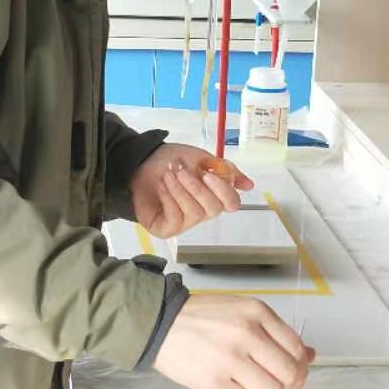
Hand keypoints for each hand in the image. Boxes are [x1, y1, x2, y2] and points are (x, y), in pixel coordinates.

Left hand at [130, 144, 254, 239]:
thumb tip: (249, 185)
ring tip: (168, 175)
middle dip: (197, 188)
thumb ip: (225, 170)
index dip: (223, 190)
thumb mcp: (201, 159)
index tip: (209, 174)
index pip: (231, 203)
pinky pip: (176, 218)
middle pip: (214, 209)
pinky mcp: (166, 229)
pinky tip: (161, 186)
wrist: (139, 162)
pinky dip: (169, 198)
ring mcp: (185, 223)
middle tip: (181, 171)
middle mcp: (202, 212)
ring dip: (180, 190)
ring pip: (195, 213)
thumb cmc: (170, 161)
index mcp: (214, 195)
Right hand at [153, 294, 315, 388]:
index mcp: (257, 313)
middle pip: (289, 375)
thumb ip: (276, 333)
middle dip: (286, 382)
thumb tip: (309, 356)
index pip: (297, 349)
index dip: (299, 365)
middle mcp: (246, 334)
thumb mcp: (244, 312)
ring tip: (250, 383)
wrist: (161, 323)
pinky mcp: (212, 383)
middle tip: (274, 381)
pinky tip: (231, 386)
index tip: (290, 369)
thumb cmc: (204, 317)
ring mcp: (229, 360)